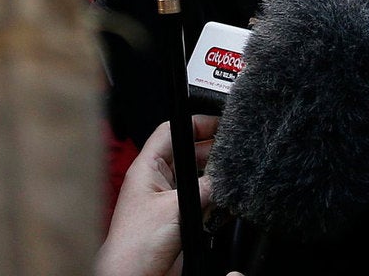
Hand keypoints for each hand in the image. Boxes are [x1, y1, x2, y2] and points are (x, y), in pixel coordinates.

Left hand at [95, 116, 217, 275]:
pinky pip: (201, 200)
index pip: (171, 132)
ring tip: (231, 175)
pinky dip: (214, 199)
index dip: (195, 123)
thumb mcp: (175, 207)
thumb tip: (224, 176)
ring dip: (214, 178)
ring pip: (197, 178)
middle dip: (211, 150)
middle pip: (188, 153)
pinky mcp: (178, 220)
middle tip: (232, 150)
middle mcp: (157, 182)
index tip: (219, 123)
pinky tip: (225, 200)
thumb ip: (204, 188)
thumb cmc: (136, 245)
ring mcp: (168, 201)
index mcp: (147, 169)